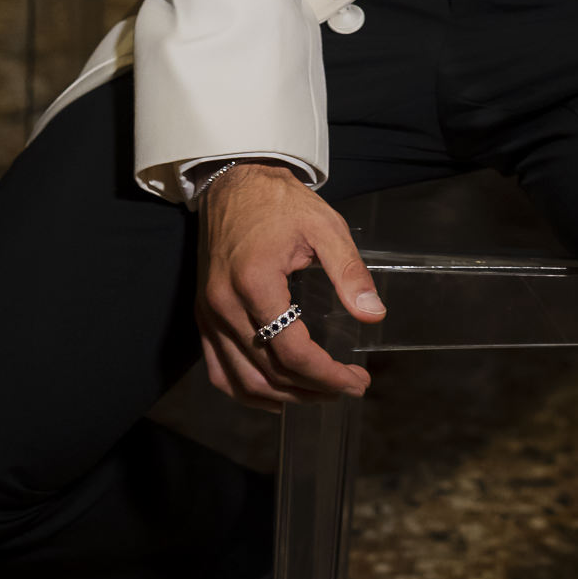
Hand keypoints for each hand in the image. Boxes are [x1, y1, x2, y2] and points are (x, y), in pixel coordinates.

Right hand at [197, 164, 385, 409]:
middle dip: (313, 389)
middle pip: (269, 371)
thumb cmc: (280, 202)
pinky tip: (274, 394)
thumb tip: (374, 315)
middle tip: (348, 387)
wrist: (234, 181)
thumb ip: (349, 272)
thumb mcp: (325, 227)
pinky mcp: (203, 315)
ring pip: (242, 380)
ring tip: (319, 394)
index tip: (357, 380)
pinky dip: (247, 390)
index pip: (292, 351)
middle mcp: (224, 305)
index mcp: (254, 283)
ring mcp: (209, 313)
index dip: (328, 375)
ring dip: (283, 396)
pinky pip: (220, 369)